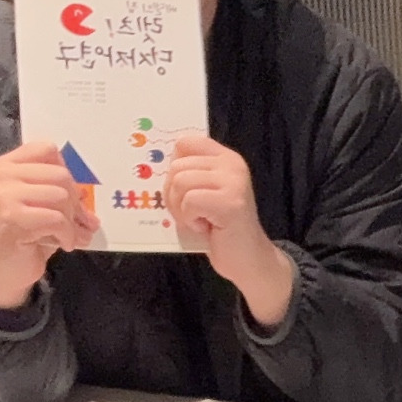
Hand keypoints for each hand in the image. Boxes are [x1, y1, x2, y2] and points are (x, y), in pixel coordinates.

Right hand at [0, 142, 99, 308]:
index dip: (66, 172)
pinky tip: (64, 244)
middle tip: (76, 222)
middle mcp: (2, 174)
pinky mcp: (12, 217)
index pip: (48, 150)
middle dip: (75, 203)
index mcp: (7, 165)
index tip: (67, 196)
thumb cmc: (26, 235)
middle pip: (61, 175)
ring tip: (68, 235)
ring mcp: (4, 194)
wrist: (3, 271)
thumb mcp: (43, 205)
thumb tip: (90, 199)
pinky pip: (57, 219)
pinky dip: (67, 235)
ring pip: (61, 196)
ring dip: (72, 221)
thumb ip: (60, 190)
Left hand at [161, 134, 294, 329]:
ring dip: (181, 209)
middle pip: (177, 166)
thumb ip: (188, 175)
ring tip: (199, 220)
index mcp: (225, 158)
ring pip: (179, 182)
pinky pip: (189, 201)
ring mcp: (234, 181)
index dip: (173, 167)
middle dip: (173, 195)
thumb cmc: (220, 229)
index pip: (185, 143)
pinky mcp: (230, 202)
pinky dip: (190, 219)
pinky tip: (206, 227)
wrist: (247, 259)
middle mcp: (232, 164)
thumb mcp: (203, 193)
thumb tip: (154, 167)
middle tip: (192, 213)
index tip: (183, 190)